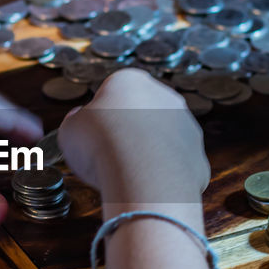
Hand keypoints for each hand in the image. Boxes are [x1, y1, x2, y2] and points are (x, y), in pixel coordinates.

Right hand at [59, 69, 208, 206]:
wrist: (143, 175)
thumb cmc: (102, 146)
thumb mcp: (70, 129)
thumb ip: (77, 121)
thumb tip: (79, 121)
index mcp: (131, 81)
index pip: (113, 93)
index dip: (100, 118)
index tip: (92, 137)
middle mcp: (164, 97)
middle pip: (141, 114)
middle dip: (128, 133)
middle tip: (108, 157)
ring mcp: (186, 127)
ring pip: (161, 141)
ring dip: (147, 154)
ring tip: (126, 176)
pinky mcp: (198, 156)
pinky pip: (176, 167)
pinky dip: (163, 177)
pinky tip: (147, 187)